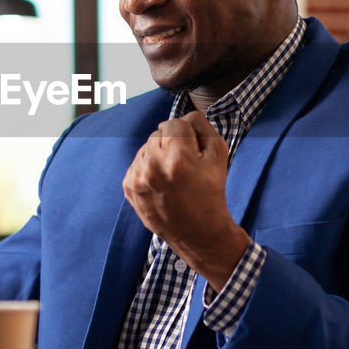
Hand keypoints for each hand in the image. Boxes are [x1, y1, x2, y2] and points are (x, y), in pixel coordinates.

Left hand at [123, 111, 250, 289]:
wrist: (198, 232)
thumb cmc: (211, 191)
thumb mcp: (219, 153)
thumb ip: (201, 125)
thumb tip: (182, 116)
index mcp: (177, 157)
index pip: (175, 122)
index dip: (188, 135)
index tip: (193, 152)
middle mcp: (153, 166)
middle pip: (158, 133)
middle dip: (171, 144)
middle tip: (185, 167)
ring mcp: (138, 178)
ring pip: (146, 147)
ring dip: (158, 155)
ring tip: (173, 177)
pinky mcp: (129, 188)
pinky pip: (137, 163)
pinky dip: (148, 169)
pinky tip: (162, 185)